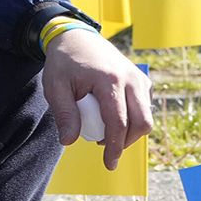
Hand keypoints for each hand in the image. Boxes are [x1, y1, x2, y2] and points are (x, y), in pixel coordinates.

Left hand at [41, 28, 152, 169]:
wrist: (77, 36)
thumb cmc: (64, 62)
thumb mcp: (55, 87)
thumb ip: (64, 114)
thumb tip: (70, 141)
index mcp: (109, 80)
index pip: (118, 122)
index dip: (114, 147)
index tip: (109, 164)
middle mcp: (130, 78)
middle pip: (142, 122)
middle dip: (126, 142)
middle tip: (107, 150)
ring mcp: (139, 78)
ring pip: (146, 116)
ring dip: (129, 132)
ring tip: (104, 131)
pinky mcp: (141, 79)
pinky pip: (145, 107)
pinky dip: (133, 119)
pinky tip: (113, 118)